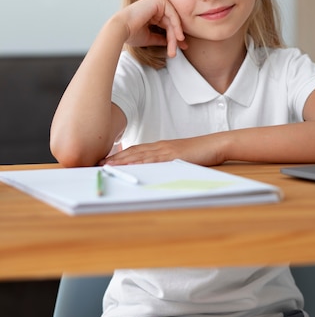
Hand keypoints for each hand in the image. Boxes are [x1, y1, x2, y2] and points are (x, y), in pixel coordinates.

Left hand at [99, 134, 225, 166]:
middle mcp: (160, 147)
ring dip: (122, 161)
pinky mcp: (173, 155)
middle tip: (98, 164)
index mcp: (160, 147)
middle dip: (115, 159)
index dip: (119, 156)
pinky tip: (131, 166)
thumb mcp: (179, 158)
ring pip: (139, 155)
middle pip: (133, 152)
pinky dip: (140, 163)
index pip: (135, 151)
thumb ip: (165, 162)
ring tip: (107, 166)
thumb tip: (153, 171)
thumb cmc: (199, 153)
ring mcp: (166, 150)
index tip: (105, 162)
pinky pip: (153, 160)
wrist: (214, 145)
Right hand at [117, 0, 185, 56]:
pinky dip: (177, 26)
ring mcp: (157, 1)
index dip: (174, 37)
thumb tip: (173, 43)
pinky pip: (172, 14)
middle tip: (178, 50)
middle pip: (170, 23)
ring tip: (176, 46)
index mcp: (151, 13)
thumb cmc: (131, 34)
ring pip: (172, 20)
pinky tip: (178, 37)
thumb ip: (160, 38)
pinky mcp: (159, 0)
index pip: (167, 25)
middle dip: (175, 38)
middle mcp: (154, 6)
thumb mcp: (149, 37)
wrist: (120, 29)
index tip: (180, 48)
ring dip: (175, 34)